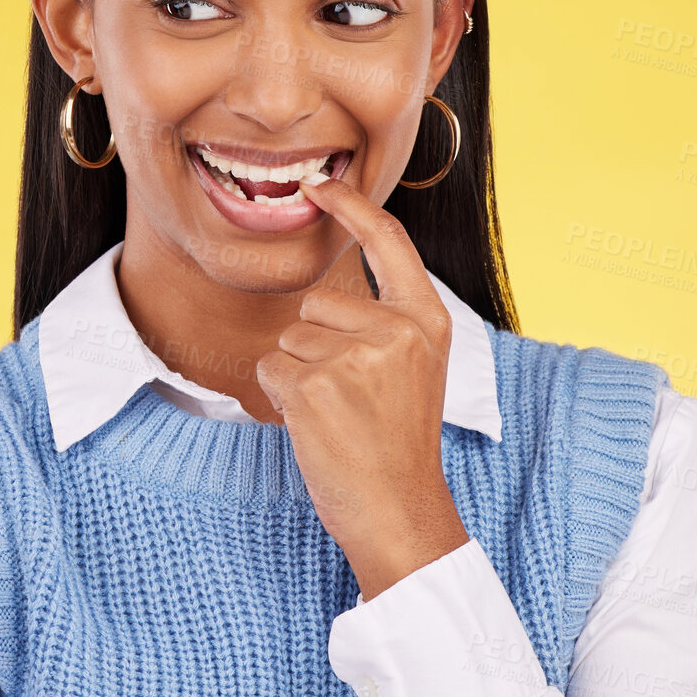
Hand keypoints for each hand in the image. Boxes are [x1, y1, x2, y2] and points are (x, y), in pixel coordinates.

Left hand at [254, 172, 469, 600]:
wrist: (399, 510)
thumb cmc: (398, 444)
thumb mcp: (414, 368)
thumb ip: (384, 323)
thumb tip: (326, 292)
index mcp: (426, 319)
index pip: (388, 242)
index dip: (351, 207)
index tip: (321, 185)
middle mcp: (394, 330)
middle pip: (317, 303)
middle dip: (317, 343)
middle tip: (351, 397)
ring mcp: (353, 357)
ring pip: (291, 338)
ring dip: (300, 374)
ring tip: (338, 415)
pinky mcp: (314, 386)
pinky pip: (270, 368)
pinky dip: (280, 396)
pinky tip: (316, 425)